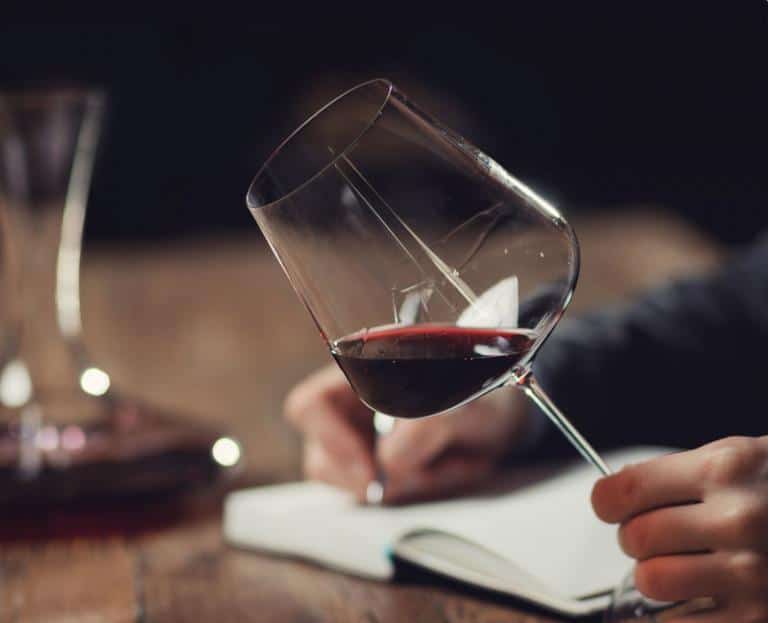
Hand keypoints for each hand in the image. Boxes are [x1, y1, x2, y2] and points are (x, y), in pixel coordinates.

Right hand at [284, 364, 531, 503]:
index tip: (370, 467)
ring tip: (446, 462)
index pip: (309, 406)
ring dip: (403, 482)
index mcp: (359, 371)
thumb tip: (387, 464)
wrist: (505, 417)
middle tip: (416, 476)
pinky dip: (415, 490)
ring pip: (350, 481)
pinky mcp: (378, 470)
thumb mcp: (465, 407)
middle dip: (370, 474)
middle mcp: (349, 407)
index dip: (329, 438)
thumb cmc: (483, 397)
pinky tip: (445, 468)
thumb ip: (425, 428)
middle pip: (321, 456)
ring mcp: (361, 442)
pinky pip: (380, 494)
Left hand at [592, 436, 767, 620]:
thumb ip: (676, 474)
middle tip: (657, 536)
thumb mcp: (735, 457)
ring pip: (652, 582)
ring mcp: (752, 572)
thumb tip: (613, 496)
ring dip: (657, 576)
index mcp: (723, 469)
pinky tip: (697, 597)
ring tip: (682, 564)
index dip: (607, 501)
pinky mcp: (760, 616)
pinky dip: (677, 613)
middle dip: (636, 538)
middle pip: (635, 538)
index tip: (609, 507)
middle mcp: (737, 519)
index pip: (626, 490)